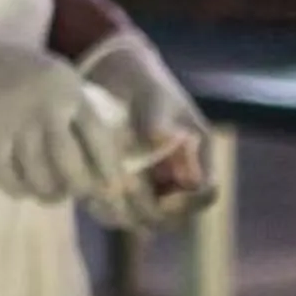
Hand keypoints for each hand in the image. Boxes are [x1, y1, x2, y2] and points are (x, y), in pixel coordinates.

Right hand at [0, 17, 129, 203]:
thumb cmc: (18, 72)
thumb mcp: (58, 79)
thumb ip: (79, 110)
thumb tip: (105, 159)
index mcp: (67, 92)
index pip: (99, 140)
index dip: (110, 170)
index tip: (113, 188)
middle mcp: (44, 110)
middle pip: (72, 168)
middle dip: (80, 188)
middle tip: (80, 193)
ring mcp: (14, 128)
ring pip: (41, 180)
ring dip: (51, 194)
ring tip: (53, 193)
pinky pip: (11, 182)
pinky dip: (21, 190)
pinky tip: (24, 186)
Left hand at [71, 31, 214, 230]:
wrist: (114, 77)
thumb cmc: (142, 82)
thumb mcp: (152, 95)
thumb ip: (157, 118)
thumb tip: (162, 139)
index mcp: (198, 155)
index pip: (205, 193)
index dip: (187, 202)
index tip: (162, 198)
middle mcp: (178, 175)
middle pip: (175, 216)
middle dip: (152, 211)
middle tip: (125, 195)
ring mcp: (152, 183)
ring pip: (145, 218)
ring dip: (127, 214)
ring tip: (104, 196)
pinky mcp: (123, 185)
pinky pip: (119, 210)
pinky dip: (107, 208)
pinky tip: (90, 195)